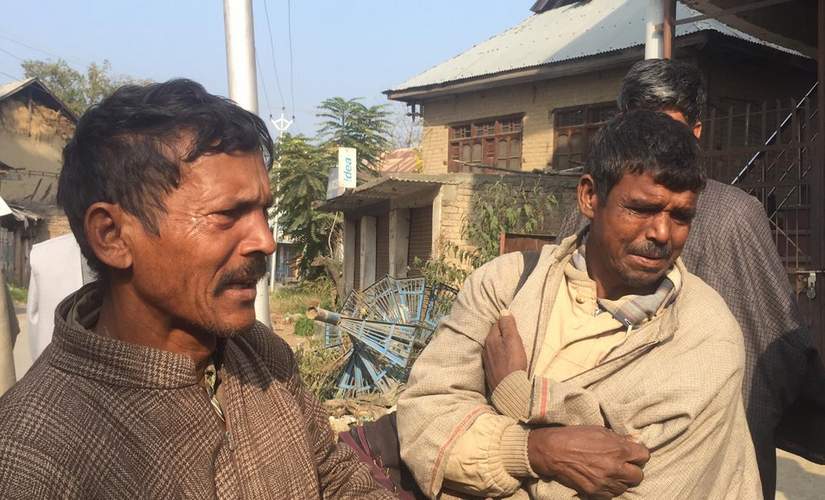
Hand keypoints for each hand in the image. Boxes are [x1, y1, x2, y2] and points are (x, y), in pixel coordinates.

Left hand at [482, 310, 527, 391]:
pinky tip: (507, 360)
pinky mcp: (490, 370)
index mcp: (491, 339)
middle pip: (494, 335)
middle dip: (503, 333)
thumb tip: (503, 311)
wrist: (509, 390)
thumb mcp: (513, 341)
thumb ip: (508, 326)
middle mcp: (486, 348)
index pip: (497, 324)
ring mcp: (487, 360)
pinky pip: (495, 358)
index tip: (514, 325)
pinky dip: (500, 356)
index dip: (506, 323)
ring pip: (494, 347)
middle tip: (514, 335)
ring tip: (511, 347)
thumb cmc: (513, 364)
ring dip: (501, 345)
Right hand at [527, 426, 649, 498]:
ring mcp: (606, 483)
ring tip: (609, 472)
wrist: (553, 451)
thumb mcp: (598, 430)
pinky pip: (611, 495)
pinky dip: (608, 488)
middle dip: (632, 470)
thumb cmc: (575, 436)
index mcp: (619, 450)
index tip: (632, 454)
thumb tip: (632, 442)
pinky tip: (600, 479)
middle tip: (622, 465)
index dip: (638, 454)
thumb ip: (618, 439)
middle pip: (638, 476)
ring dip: (619, 480)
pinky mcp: (595, 493)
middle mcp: (615, 468)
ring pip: (624, 487)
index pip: (644, 456)